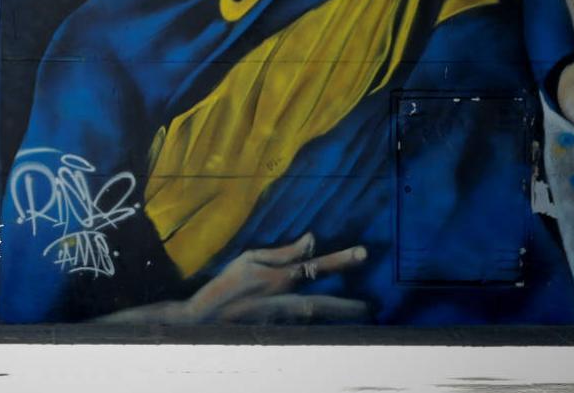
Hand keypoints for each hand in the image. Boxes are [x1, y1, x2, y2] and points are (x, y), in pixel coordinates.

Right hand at [181, 233, 368, 323]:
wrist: (203, 320)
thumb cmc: (224, 285)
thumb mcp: (249, 260)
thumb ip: (284, 253)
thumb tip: (312, 240)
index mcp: (277, 279)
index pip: (314, 266)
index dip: (340, 260)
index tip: (363, 253)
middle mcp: (283, 302)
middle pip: (321, 304)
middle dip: (347, 305)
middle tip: (371, 307)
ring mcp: (281, 321)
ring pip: (314, 317)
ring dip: (337, 313)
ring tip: (361, 310)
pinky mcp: (278, 332)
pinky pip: (301, 325)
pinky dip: (315, 322)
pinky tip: (329, 320)